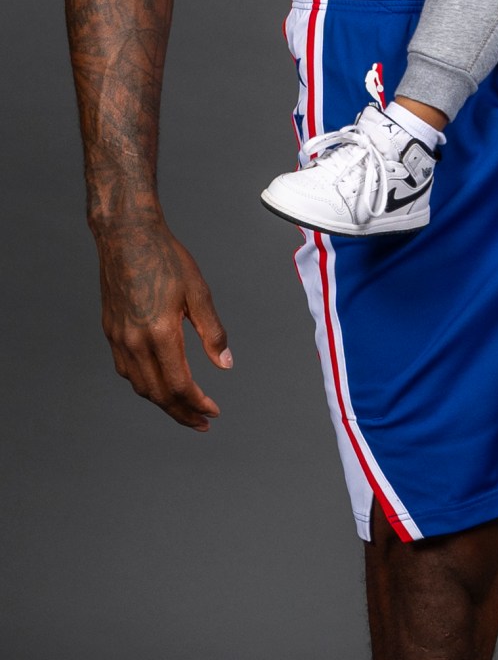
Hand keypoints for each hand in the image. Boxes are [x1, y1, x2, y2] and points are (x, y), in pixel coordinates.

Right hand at [94, 211, 231, 430]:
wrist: (126, 236)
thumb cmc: (164, 258)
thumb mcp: (198, 293)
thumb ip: (212, 333)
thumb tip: (225, 364)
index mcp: (160, 333)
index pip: (180, 385)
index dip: (198, 404)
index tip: (214, 412)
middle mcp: (135, 341)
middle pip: (159, 394)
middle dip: (182, 413)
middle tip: (202, 423)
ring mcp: (119, 338)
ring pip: (140, 386)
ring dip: (163, 403)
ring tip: (183, 409)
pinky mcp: (111, 331)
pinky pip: (126, 370)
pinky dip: (145, 385)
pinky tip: (159, 384)